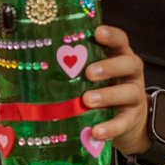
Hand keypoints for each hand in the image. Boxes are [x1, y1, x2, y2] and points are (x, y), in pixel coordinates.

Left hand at [82, 25, 149, 155]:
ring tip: (87, 100)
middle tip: (88, 72)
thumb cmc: (101, 88)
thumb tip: (31, 58)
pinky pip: (123, 123)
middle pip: (129, 63)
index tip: (97, 33)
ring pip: (129, 92)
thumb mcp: (92, 73)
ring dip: (108, 95)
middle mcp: (131, 73)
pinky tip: (96, 131)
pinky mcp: (131, 119)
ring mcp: (134, 95)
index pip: (121, 40)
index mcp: (120, 56)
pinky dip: (110, 127)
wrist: (126, 120)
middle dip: (109, 66)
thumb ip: (75, 64)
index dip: (111, 36)